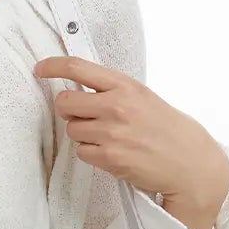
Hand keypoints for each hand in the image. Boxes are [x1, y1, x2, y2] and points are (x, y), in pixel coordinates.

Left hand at [32, 55, 228, 211]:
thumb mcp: (142, 98)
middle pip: (65, 103)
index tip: (39, 69)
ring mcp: (111, 133)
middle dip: (68, 110)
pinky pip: (81, 152)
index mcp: (125, 85)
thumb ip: (112, 91)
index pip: (78, 68)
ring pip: (72, 130)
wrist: (188, 162)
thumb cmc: (165, 128)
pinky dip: (91, 154)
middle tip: (83, 116)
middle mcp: (116, 106)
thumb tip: (76, 91)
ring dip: (83, 134)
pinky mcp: (109, 157)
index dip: (53, 67)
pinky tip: (112, 153)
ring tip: (108, 138)